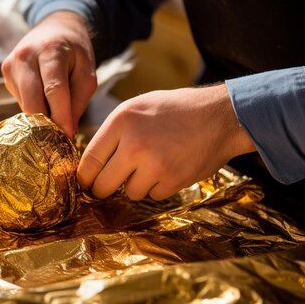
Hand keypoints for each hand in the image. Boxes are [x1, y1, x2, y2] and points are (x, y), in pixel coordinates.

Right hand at [1, 10, 97, 138]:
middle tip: (60, 138)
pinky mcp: (5, 73)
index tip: (68, 137)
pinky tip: (44, 102)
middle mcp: (25, 56)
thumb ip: (78, 101)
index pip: (54, 89)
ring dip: (41, 117)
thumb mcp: (87, 73)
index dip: (61, 116)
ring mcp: (11, 64)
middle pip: (32, 101)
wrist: (54, 28)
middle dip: (46, 124)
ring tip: (56, 118)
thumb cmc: (74, 52)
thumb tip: (66, 132)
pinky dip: (34, 107)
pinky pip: (20, 100)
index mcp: (50, 50)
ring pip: (25, 105)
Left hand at [77, 84, 256, 199]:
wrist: (220, 116)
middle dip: (103, 189)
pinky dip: (158, 187)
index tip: (85, 183)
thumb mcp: (138, 107)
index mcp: (122, 121)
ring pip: (129, 192)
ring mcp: (154, 164)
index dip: (84, 177)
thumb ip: (114, 132)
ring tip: (152, 164)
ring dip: (136, 185)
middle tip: (108, 186)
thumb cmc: (176, 110)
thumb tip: (91, 162)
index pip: (89, 160)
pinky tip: (169, 167)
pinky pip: (153, 196)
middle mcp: (134, 144)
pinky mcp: (173, 180)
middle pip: (103, 185)